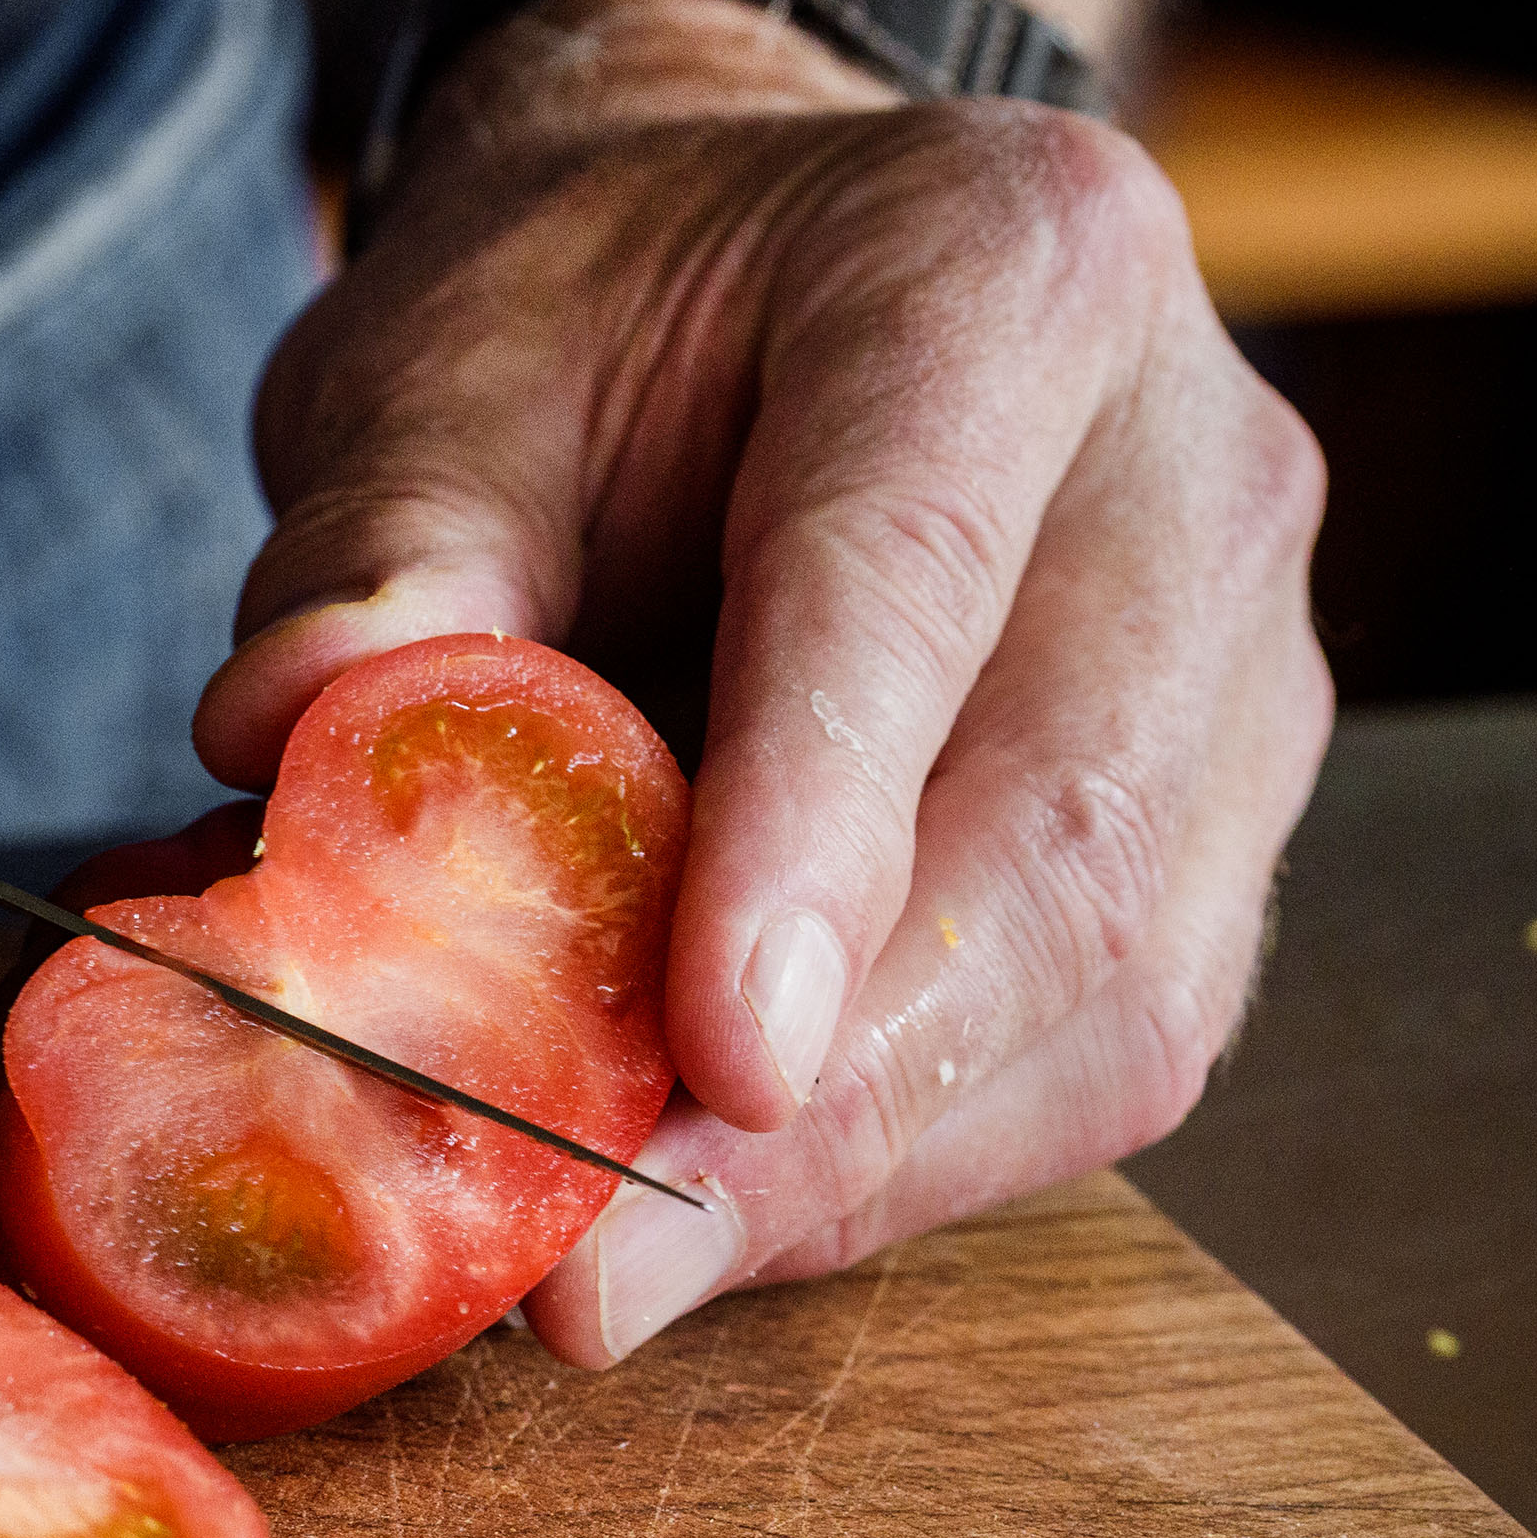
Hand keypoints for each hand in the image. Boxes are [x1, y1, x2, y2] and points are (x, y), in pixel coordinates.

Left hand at [197, 0, 1330, 1363]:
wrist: (752, 292)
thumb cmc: (597, 315)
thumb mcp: (445, 362)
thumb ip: (388, 541)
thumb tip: (290, 732)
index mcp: (1008, 272)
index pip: (912, 578)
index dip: (819, 835)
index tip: (720, 1059)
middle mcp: (1190, 472)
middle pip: (1060, 831)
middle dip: (835, 1098)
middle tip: (603, 1265)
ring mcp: (1246, 665)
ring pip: (1117, 982)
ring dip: (868, 1165)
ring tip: (631, 1263)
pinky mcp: (1223, 828)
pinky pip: (1113, 1045)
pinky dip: (915, 1161)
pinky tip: (738, 1209)